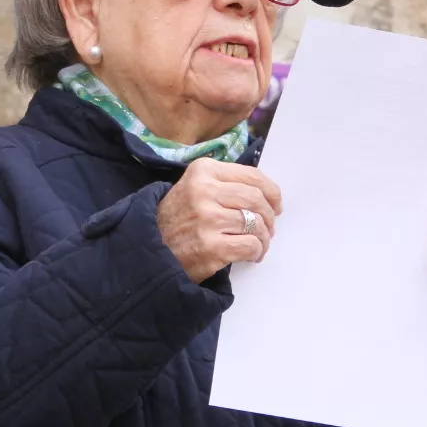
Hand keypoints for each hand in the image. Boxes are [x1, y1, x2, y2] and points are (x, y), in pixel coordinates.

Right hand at [157, 159, 282, 282]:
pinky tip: (251, 255)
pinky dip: (257, 252)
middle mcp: (204, 191)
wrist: (149, 250)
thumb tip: (267, 195)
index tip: (276, 204)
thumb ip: (224, 184)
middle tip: (268, 228)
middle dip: (269, 217)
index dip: (271, 191)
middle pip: (257, 200)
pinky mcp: (211, 246)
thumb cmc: (177, 219)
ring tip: (258, 244)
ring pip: (257, 224)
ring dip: (264, 238)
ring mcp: (208, 219)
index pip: (251, 176)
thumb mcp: (194, 188)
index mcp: (203, 171)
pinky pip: (251, 245)